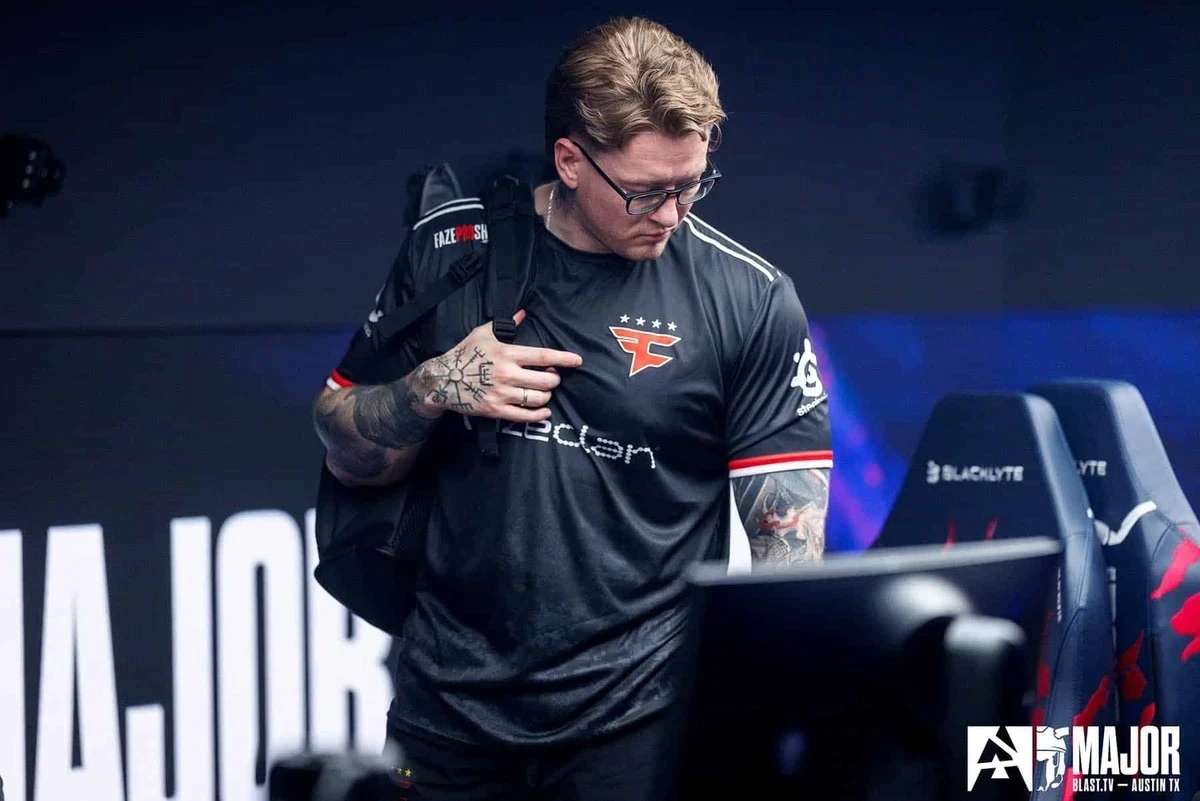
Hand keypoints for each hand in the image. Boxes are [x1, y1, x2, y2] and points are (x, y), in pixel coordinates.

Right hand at [413, 310, 581, 421]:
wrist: (442, 379)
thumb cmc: (464, 353)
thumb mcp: (483, 333)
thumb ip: (506, 324)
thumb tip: (523, 313)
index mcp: (507, 354)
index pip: (543, 357)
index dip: (563, 359)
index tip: (577, 361)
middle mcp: (507, 374)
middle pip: (545, 381)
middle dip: (554, 381)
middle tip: (552, 379)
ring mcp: (502, 394)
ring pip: (537, 399)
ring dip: (546, 396)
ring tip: (544, 393)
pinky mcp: (495, 410)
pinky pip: (523, 416)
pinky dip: (538, 415)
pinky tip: (544, 412)